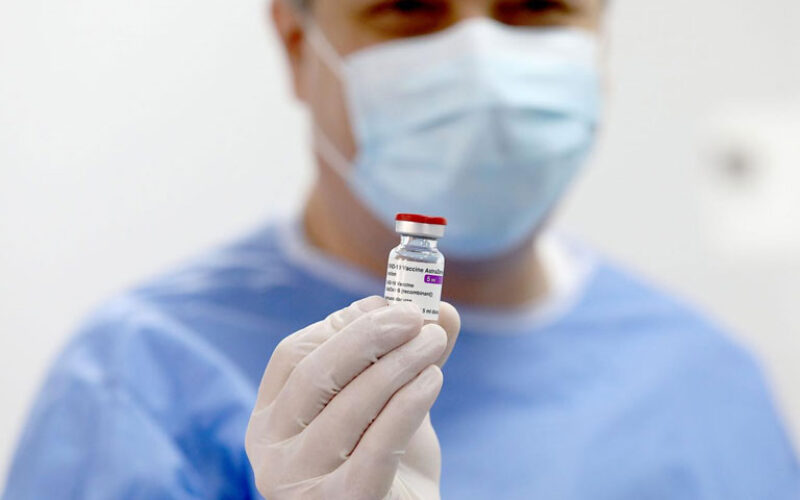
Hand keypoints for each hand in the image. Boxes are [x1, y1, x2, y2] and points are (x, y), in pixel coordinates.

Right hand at [245, 296, 459, 499]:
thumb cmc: (387, 458)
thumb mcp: (389, 400)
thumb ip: (406, 355)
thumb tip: (438, 307)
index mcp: (271, 418)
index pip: (293, 356)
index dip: (342, 324)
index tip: (388, 305)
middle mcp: (272, 450)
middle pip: (314, 374)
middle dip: (368, 336)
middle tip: (414, 317)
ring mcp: (300, 482)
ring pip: (349, 407)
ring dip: (398, 364)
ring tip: (435, 342)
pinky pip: (378, 445)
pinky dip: (409, 404)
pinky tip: (434, 379)